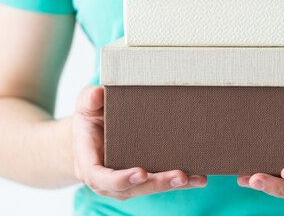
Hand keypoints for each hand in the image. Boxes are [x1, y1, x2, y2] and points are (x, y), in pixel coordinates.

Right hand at [73, 86, 207, 200]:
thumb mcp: (85, 105)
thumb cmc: (90, 117)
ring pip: (148, 189)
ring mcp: (126, 183)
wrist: (93, 132)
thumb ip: (89, 99)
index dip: (120, 179)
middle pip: (131, 188)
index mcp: (89, 164)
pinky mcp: (142, 180)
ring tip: (194, 178)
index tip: (140, 172)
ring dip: (171, 185)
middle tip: (179, 176)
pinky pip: (159, 184)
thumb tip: (98, 94)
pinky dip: (180, 182)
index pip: (100, 177)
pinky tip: (198, 178)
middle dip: (156, 183)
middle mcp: (107, 181)